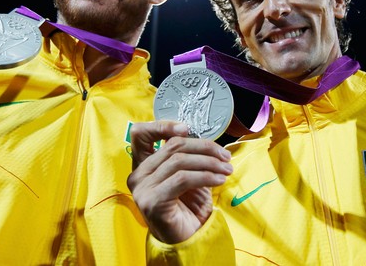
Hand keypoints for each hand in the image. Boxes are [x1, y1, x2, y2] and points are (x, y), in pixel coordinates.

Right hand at [127, 120, 231, 243]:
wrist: (185, 240)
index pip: (140, 133)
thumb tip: (205, 138)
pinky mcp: (152, 201)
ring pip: (180, 161)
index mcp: (142, 164)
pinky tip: (220, 179)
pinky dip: (206, 176)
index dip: (163, 125)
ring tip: (227, 169)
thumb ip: (187, 156)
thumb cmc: (186, 207)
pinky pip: (183, 179)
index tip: (188, 129)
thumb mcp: (187, 175)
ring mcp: (142, 188)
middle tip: (225, 156)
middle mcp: (138, 174)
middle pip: (172, 146)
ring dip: (209, 163)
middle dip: (204, 147)